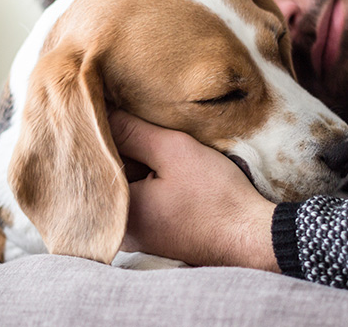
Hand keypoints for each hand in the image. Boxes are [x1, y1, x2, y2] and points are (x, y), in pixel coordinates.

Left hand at [109, 111, 278, 271]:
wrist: (251, 236)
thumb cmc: (215, 196)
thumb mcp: (174, 151)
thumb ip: (132, 131)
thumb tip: (98, 112)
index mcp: (117, 212)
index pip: (96, 159)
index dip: (107, 130)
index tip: (119, 111)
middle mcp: (120, 229)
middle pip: (111, 173)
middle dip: (124, 147)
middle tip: (142, 125)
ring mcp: (137, 235)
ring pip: (128, 184)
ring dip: (139, 163)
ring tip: (158, 145)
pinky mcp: (155, 234)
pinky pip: (142, 198)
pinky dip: (149, 179)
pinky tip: (168, 168)